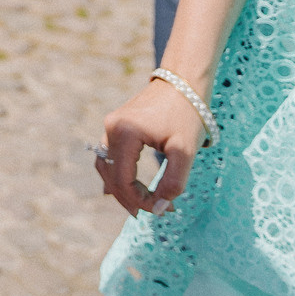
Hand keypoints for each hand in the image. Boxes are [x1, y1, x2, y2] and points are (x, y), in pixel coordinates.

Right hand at [97, 76, 206, 214]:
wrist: (184, 83)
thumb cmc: (187, 116)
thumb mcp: (185, 152)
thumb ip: (173, 183)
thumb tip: (161, 208)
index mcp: (124, 133)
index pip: (123, 181)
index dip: (140, 201)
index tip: (163, 210)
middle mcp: (111, 128)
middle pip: (111, 176)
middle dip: (130, 198)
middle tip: (152, 213)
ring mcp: (111, 125)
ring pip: (107, 167)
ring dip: (122, 188)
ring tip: (141, 204)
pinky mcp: (116, 124)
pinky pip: (110, 156)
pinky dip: (119, 174)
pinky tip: (127, 188)